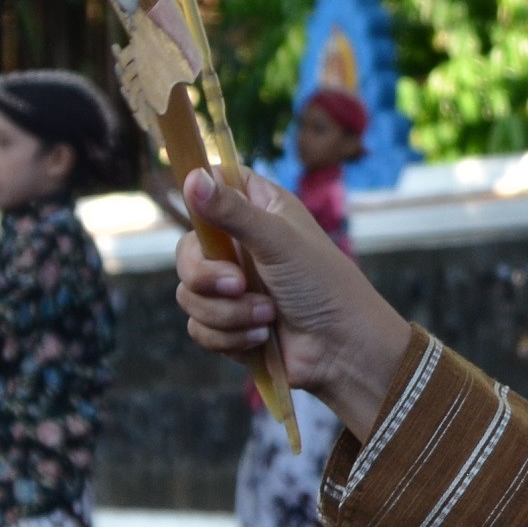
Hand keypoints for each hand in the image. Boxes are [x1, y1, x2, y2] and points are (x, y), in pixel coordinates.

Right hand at [173, 169, 415, 439]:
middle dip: (206, 276)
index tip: (203, 214)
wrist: (341, 350)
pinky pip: (199, 327)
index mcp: (257, 210)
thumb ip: (232, 211)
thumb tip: (192, 176)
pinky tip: (262, 337)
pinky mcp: (228, 323)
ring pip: (190, 294)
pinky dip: (229, 336)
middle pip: (187, 250)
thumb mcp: (278, 240)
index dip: (201, 195)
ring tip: (268, 316)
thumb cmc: (321, 284)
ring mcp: (231, 287)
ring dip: (228, 313)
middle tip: (238, 285)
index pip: (214, 184)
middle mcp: (240, 245)